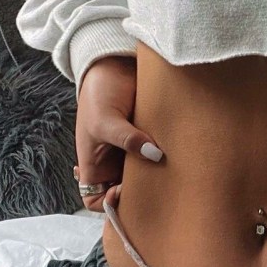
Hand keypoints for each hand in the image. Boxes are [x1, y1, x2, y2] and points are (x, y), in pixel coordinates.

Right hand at [74, 55, 162, 211]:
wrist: (116, 64)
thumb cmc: (100, 93)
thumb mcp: (106, 119)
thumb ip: (127, 139)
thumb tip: (155, 155)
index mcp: (94, 165)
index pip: (95, 200)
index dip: (108, 203)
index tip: (122, 189)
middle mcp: (113, 163)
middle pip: (126, 194)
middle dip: (139, 195)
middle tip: (152, 182)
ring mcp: (133, 153)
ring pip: (145, 177)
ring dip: (155, 177)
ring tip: (165, 168)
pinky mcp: (150, 140)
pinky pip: (159, 158)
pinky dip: (166, 160)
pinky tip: (172, 153)